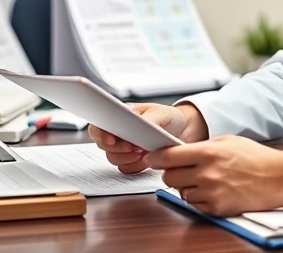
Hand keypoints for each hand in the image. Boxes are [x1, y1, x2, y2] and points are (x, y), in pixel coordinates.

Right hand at [89, 103, 207, 173]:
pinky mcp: (132, 161)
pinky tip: (146, 158)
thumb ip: (148, 121)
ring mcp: (123, 148)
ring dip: (127, 157)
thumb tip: (137, 126)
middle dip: (118, 148)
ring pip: (113, 159)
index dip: (100, 133)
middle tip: (134, 147)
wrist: (184, 131)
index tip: (112, 139)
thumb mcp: (161, 114)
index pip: (98, 125)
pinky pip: (126, 168)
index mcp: (119, 116)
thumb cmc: (169, 117)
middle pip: (103, 145)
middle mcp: (118, 133)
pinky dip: (135, 165)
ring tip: (143, 151)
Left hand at [145, 135, 282, 216]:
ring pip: (180, 192)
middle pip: (169, 177)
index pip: (169, 156)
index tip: (151, 159)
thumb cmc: (256, 157)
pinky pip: (194, 205)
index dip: (156, 158)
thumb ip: (200, 147)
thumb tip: (177, 151)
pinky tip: (213, 190)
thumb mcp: (227, 141)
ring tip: (205, 180)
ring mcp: (211, 193)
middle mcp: (207, 173)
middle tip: (181, 170)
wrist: (278, 178)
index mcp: (208, 152)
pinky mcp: (217, 208)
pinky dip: (199, 199)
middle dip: (172, 173)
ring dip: (187, 187)